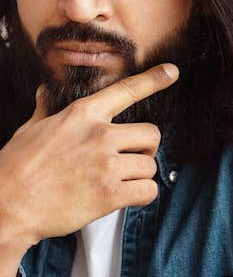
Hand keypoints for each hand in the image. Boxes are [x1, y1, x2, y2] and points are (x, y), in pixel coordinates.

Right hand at [0, 64, 178, 259]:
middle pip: (151, 134)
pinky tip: (123, 197)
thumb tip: (44, 93)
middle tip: (129, 159)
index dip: (152, 80)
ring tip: (117, 181)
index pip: (124, 91)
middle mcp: (98, 135)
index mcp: (81, 115)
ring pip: (151, 165)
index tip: (172, 72)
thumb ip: (46, 110)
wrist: (7, 204)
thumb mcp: (30, 130)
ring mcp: (106, 164)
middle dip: (145, 149)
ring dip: (140, 175)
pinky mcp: (110, 193)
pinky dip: (141, 195)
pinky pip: (149, 190)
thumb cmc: (16, 168)